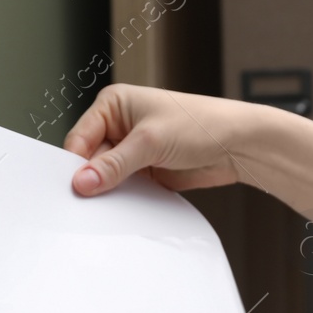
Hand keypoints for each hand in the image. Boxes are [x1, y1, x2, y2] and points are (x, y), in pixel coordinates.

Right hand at [64, 85, 271, 195]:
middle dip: (92, 180)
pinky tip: (126, 207)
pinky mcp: (145, 171)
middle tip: (91, 201)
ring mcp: (132, 150)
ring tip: (111, 204)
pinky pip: (124, 189)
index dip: (74, 163)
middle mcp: (119, 125)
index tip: (73, 188)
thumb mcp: (151, 142)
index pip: (79, 138)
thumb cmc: (202, 124)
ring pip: (106, 177)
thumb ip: (114, 165)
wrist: (239, 145)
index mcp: (113, 104)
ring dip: (109, 191)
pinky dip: (124, 199)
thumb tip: (82, 181)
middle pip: (89, 160)